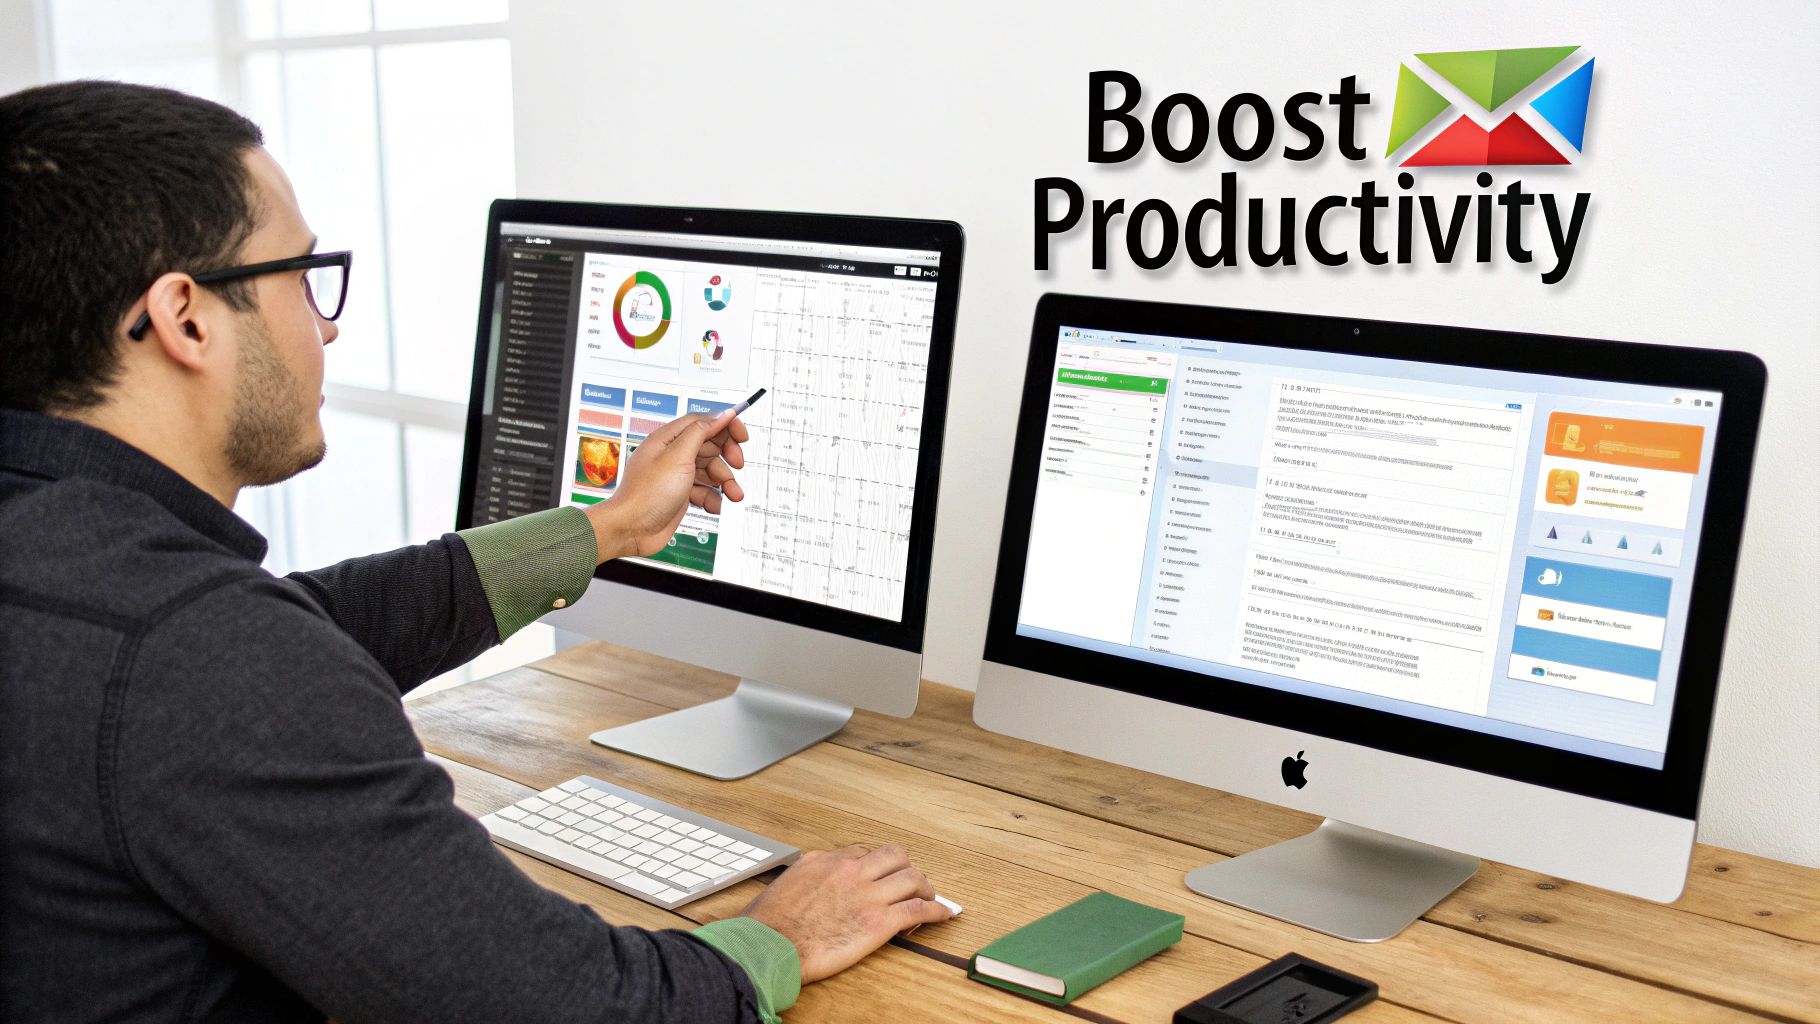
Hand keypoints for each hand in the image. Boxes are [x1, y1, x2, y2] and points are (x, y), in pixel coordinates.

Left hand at [585, 412, 749, 560]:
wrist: (631, 529)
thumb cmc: (646, 494)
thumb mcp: (677, 457)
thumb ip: (701, 432)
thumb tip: (721, 415)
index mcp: (668, 439)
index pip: (703, 422)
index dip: (725, 425)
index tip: (742, 435)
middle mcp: (673, 454)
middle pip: (710, 446)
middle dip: (727, 456)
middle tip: (737, 465)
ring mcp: (677, 475)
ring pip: (710, 470)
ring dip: (725, 481)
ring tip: (733, 494)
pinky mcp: (680, 494)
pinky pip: (705, 490)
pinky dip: (714, 498)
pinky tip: (714, 506)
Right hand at [737, 844, 952, 983]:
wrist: (770, 946)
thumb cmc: (769, 923)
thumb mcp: (785, 884)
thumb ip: (805, 876)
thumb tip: (809, 882)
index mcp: (826, 861)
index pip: (863, 853)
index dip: (876, 866)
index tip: (880, 878)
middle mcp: (850, 871)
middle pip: (895, 856)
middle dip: (906, 868)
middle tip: (910, 882)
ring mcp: (867, 895)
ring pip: (912, 878)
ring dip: (925, 888)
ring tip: (928, 899)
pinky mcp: (879, 923)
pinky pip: (918, 910)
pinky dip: (936, 912)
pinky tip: (943, 915)